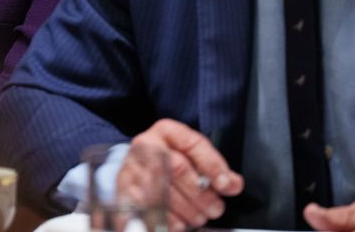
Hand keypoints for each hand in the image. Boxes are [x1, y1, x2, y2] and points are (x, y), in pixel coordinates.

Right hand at [117, 119, 243, 231]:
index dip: (213, 166)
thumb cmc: (169, 160)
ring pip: (161, 189)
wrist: (138, 166)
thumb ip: (213, 169)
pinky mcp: (122, 188)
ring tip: (198, 218)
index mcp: (166, 131)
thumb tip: (232, 184)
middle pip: (176, 167)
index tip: (227, 186)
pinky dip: (164, 219)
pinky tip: (178, 224)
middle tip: (215, 209)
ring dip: (184, 209)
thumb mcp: (193, 157)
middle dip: (199, 193)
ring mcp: (131, 166)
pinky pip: (144, 206)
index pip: (193, 144)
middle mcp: (146, 144)